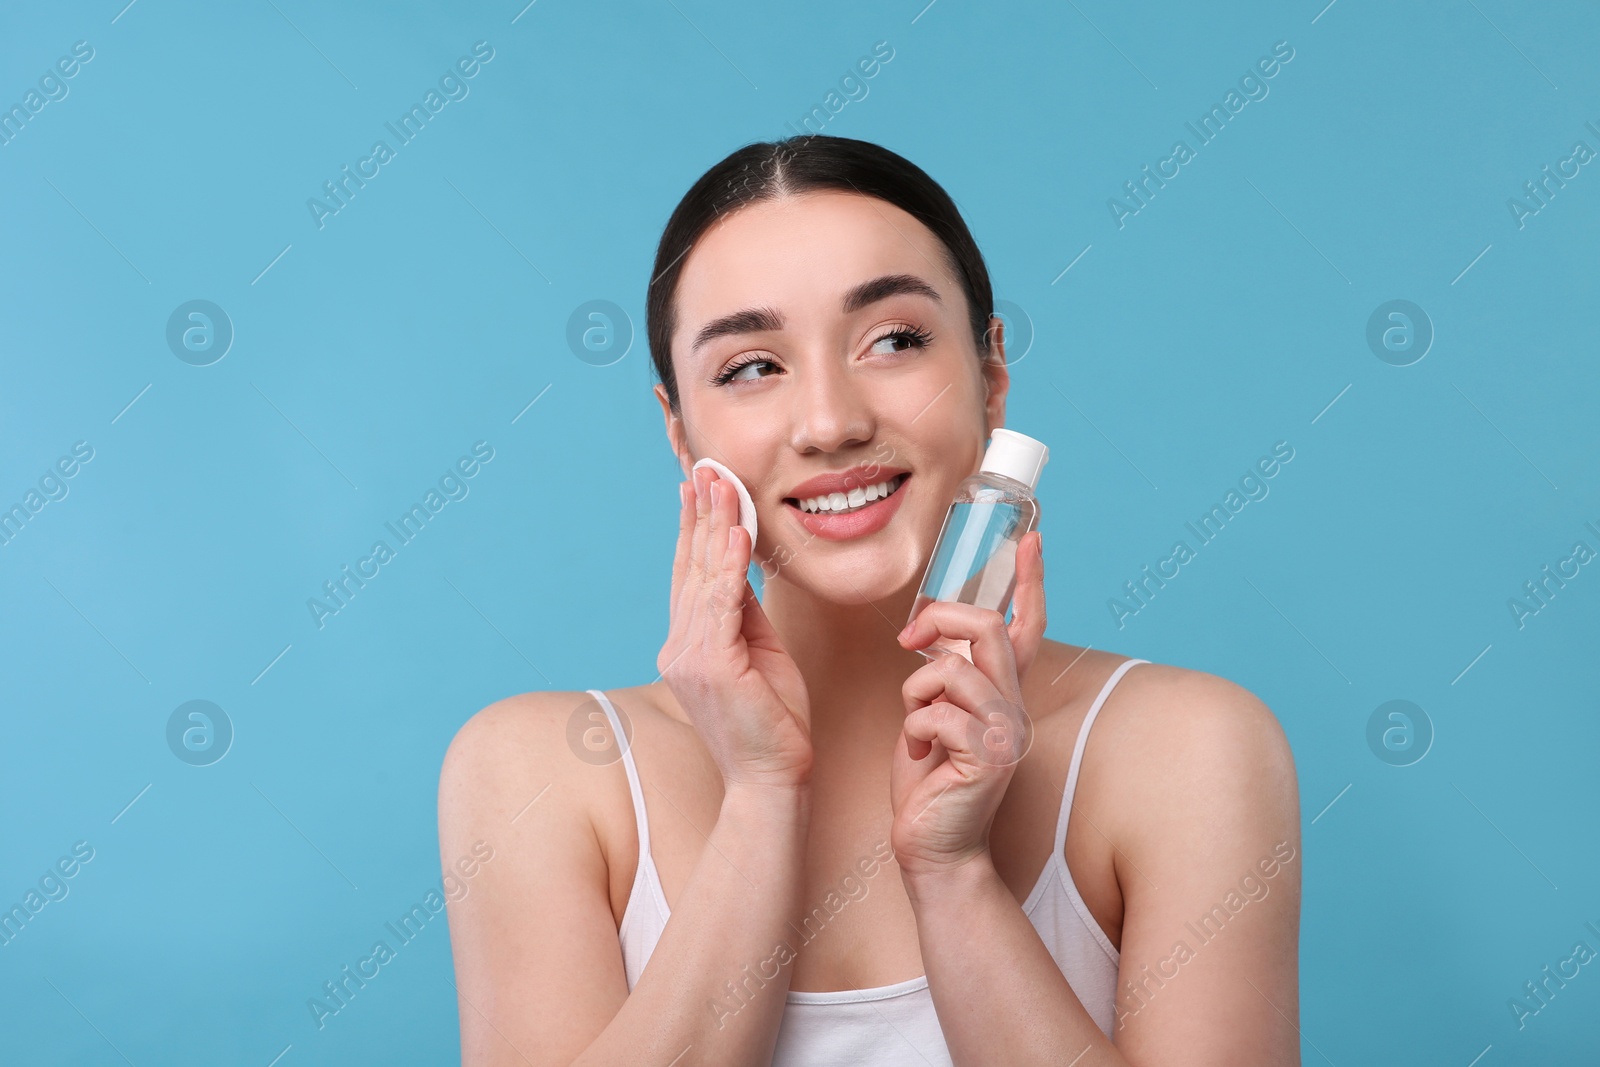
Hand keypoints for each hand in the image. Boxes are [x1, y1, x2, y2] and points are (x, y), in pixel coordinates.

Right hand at [657, 465, 813, 788]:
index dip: (695, 526)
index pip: (691, 573)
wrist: (772, 781)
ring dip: (715, 524)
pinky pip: (721, 604)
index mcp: (688, 644)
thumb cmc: (772, 723)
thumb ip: (745, 612)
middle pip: (691, 565)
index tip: (700, 484)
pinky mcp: (711, 667)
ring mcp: (689, 657)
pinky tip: (735, 533)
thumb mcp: (760, 653)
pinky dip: (728, 565)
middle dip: (700, 512)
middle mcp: (679, 646)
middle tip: (705, 464)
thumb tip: (739, 567)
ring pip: (704, 576)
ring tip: (720, 482)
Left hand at [889, 530, 1045, 879]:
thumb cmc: (929, 784)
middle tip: (909, 640)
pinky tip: (920, 751)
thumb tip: (933, 632)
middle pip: (985, 628)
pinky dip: (916, 726)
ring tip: (916, 720)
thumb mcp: (935, 714)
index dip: (1030, 582)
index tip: (1031, 540)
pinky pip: (939, 712)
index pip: (1025, 627)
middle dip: (939, 621)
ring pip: (954, 669)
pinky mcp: (988, 758)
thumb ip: (946, 676)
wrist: (933, 850)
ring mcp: (1006, 733)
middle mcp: (1014, 708)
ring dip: (917, 688)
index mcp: (1003, 694)